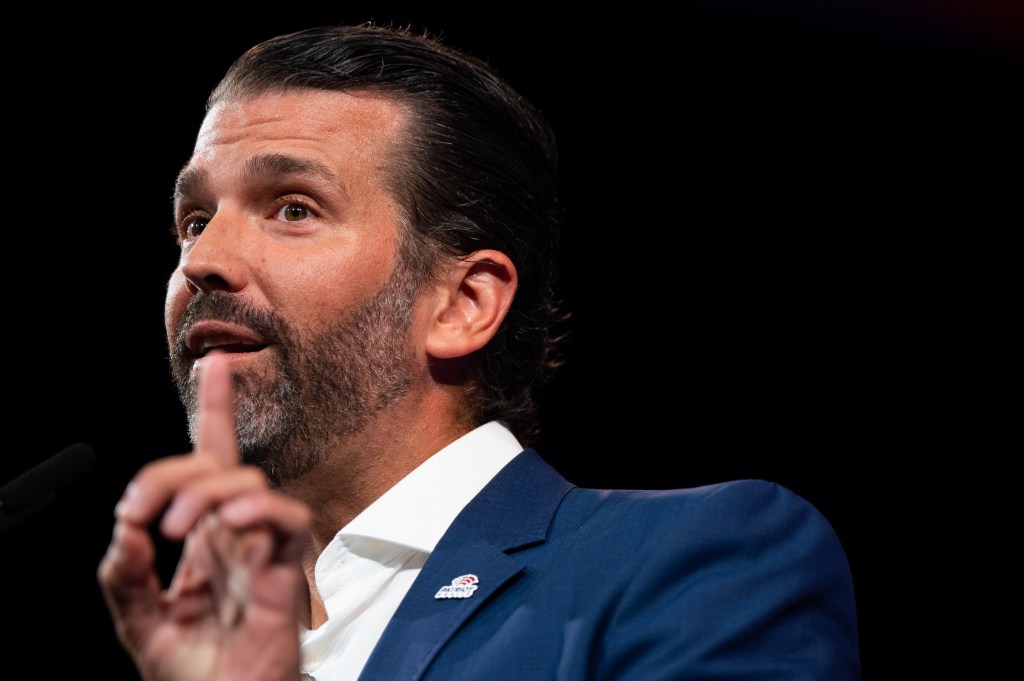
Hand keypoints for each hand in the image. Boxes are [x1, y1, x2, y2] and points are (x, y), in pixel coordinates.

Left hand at [97, 353, 311, 680]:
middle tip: (142, 510)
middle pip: (220, 464)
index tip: (214, 365)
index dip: (215, 411)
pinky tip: (229, 525)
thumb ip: (124, 578)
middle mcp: (235, 538)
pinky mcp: (285, 574)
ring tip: (172, 529)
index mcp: (204, 544)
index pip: (210, 464)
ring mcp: (261, 552)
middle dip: (177, 467)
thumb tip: (125, 529)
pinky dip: (258, 511)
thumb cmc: (194, 679)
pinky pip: (288, 521)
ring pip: (248, 482)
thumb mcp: (139, 625)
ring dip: (203, 492)